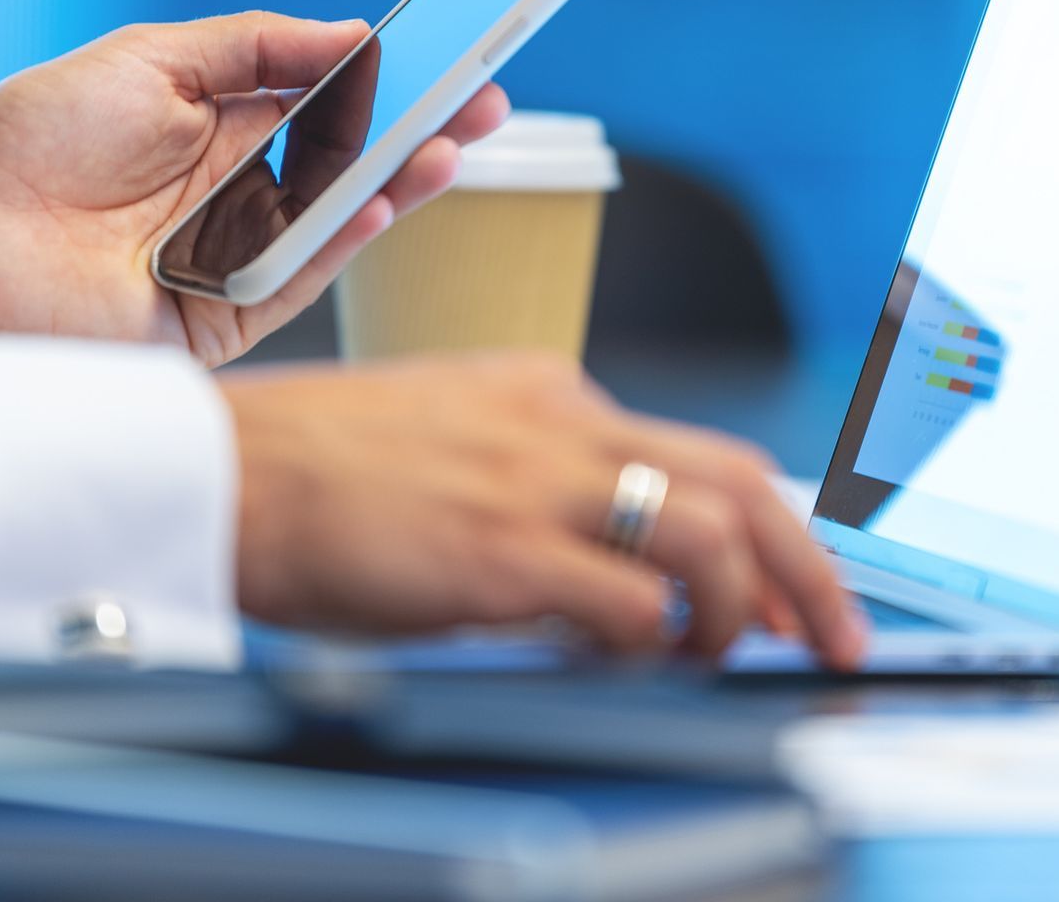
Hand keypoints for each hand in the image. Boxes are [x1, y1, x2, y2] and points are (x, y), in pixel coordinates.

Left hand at [0, 13, 507, 365]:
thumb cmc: (33, 139)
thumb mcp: (149, 60)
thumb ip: (253, 45)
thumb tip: (351, 32)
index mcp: (224, 124)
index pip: (332, 101)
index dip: (395, 79)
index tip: (454, 50)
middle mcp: (242, 189)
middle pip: (353, 159)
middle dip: (421, 128)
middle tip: (487, 99)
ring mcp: (239, 253)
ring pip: (340, 217)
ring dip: (401, 180)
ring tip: (455, 142)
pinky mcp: (224, 315)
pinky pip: (301, 275)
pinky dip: (347, 239)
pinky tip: (388, 198)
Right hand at [221, 353, 868, 668]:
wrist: (223, 469)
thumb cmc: (317, 471)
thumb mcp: (453, 443)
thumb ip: (539, 486)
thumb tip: (613, 577)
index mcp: (552, 393)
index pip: (702, 455)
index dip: (771, 528)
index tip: (796, 587)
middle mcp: (563, 422)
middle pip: (741, 483)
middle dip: (811, 568)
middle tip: (835, 634)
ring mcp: (536, 482)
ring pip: (709, 535)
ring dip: (740, 610)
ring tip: (722, 658)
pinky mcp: (500, 550)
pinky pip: (628, 604)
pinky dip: (650, 644)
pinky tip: (624, 665)